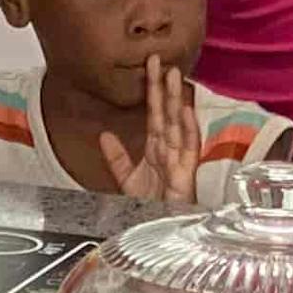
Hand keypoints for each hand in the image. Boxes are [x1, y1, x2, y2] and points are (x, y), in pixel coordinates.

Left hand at [98, 62, 204, 207]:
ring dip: (177, 100)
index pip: (153, 113)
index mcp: (156, 149)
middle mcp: (169, 150)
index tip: (149, 66)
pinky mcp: (187, 176)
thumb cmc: (150, 208)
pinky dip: (188, 130)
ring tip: (174, 75)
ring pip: (178, 124)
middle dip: (163, 86)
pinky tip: (185, 111)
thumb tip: (104, 135)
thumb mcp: (126, 181)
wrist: (155, 233)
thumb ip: (117, 158)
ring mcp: (179, 161)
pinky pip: (189, 150)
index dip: (151, 90)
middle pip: (166, 113)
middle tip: (159, 58)